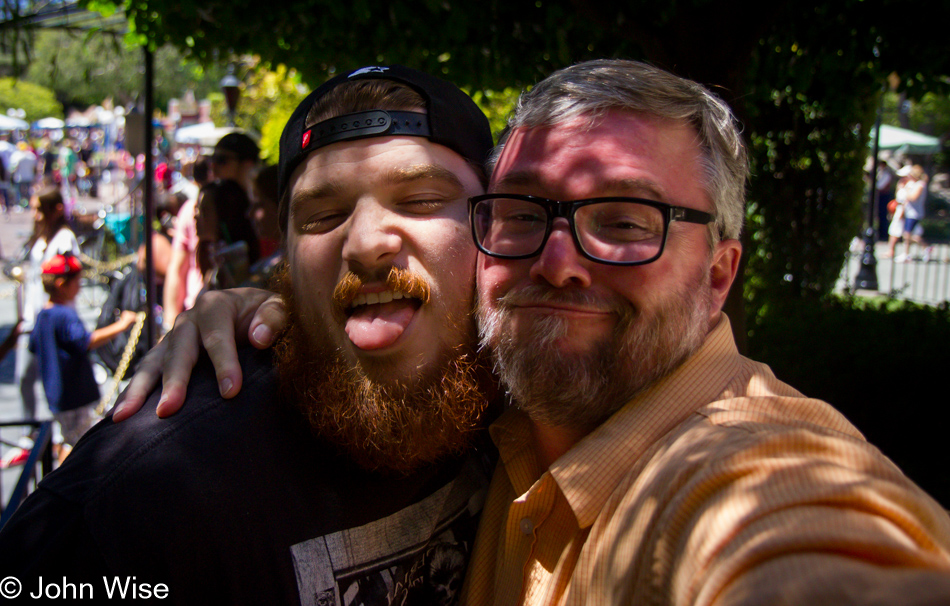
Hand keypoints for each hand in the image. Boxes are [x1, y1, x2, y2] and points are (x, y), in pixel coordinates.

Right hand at [112, 288, 287, 421]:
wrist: (253, 312)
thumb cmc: (268, 315)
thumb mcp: (279, 307)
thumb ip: (274, 317)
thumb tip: (259, 337)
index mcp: (216, 305)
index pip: (217, 335)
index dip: (224, 362)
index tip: (231, 392)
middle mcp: (188, 320)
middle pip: (178, 350)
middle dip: (174, 381)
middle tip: (169, 410)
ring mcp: (173, 339)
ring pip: (153, 363)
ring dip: (138, 390)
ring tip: (122, 418)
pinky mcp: (166, 355)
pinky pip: (146, 374)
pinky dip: (132, 393)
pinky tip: (119, 417)